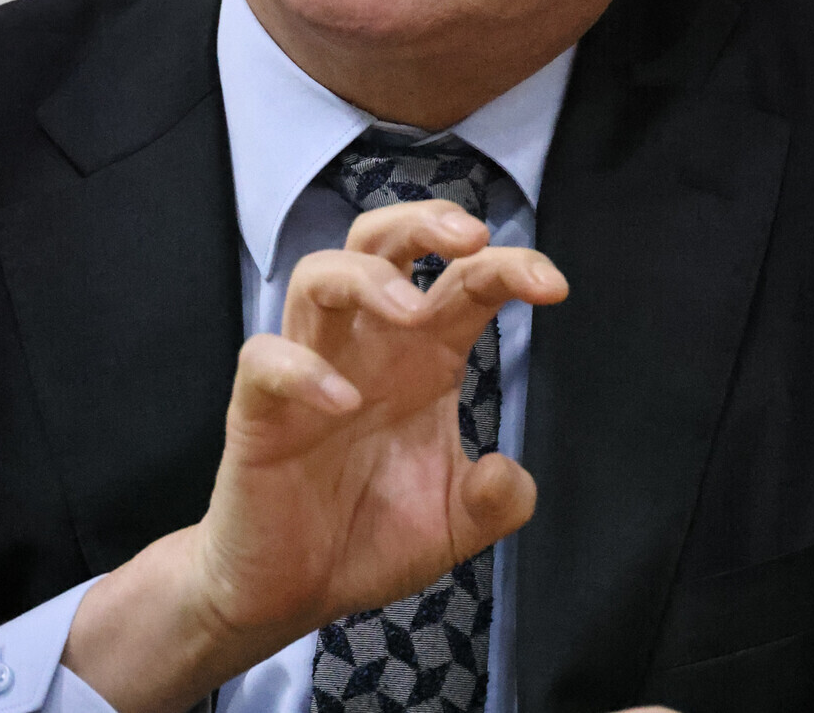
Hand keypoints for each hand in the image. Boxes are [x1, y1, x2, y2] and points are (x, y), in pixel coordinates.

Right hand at [63, 199, 566, 712]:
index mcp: (421, 355)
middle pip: (380, 240)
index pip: (463, 281)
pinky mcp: (258, 408)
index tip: (554, 286)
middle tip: (468, 237)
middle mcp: (366, 345)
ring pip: (318, 274)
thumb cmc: (368, 534)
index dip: (509, 267)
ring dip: (368, 277)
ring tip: (414, 310)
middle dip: (423, 220)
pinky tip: (343, 402)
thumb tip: (509, 475)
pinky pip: (265, 359)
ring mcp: (309, 367)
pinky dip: (303, 368)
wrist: (289, 593)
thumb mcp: (453, 526)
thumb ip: (495, 502)